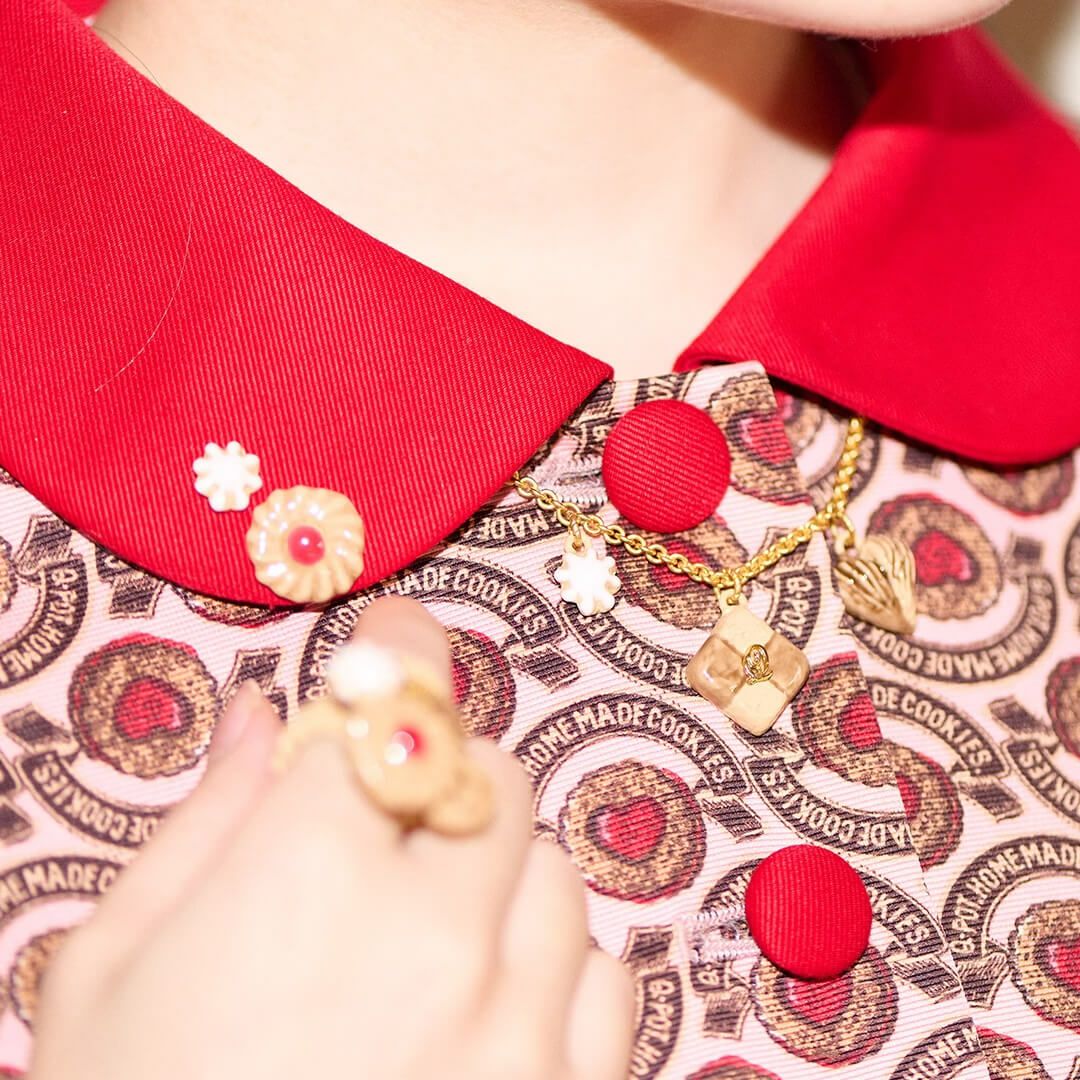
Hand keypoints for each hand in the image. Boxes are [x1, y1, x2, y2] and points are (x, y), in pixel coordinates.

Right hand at [30, 597, 633, 1079]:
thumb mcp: (112, 975)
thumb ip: (202, 825)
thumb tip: (261, 719)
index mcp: (309, 882)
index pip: (393, 708)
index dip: (398, 652)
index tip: (400, 633)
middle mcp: (436, 940)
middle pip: (489, 776)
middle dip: (441, 772)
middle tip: (391, 814)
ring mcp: (519, 1030)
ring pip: (552, 867)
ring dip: (495, 866)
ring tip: (428, 927)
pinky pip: (608, 976)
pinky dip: (558, 963)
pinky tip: (490, 1004)